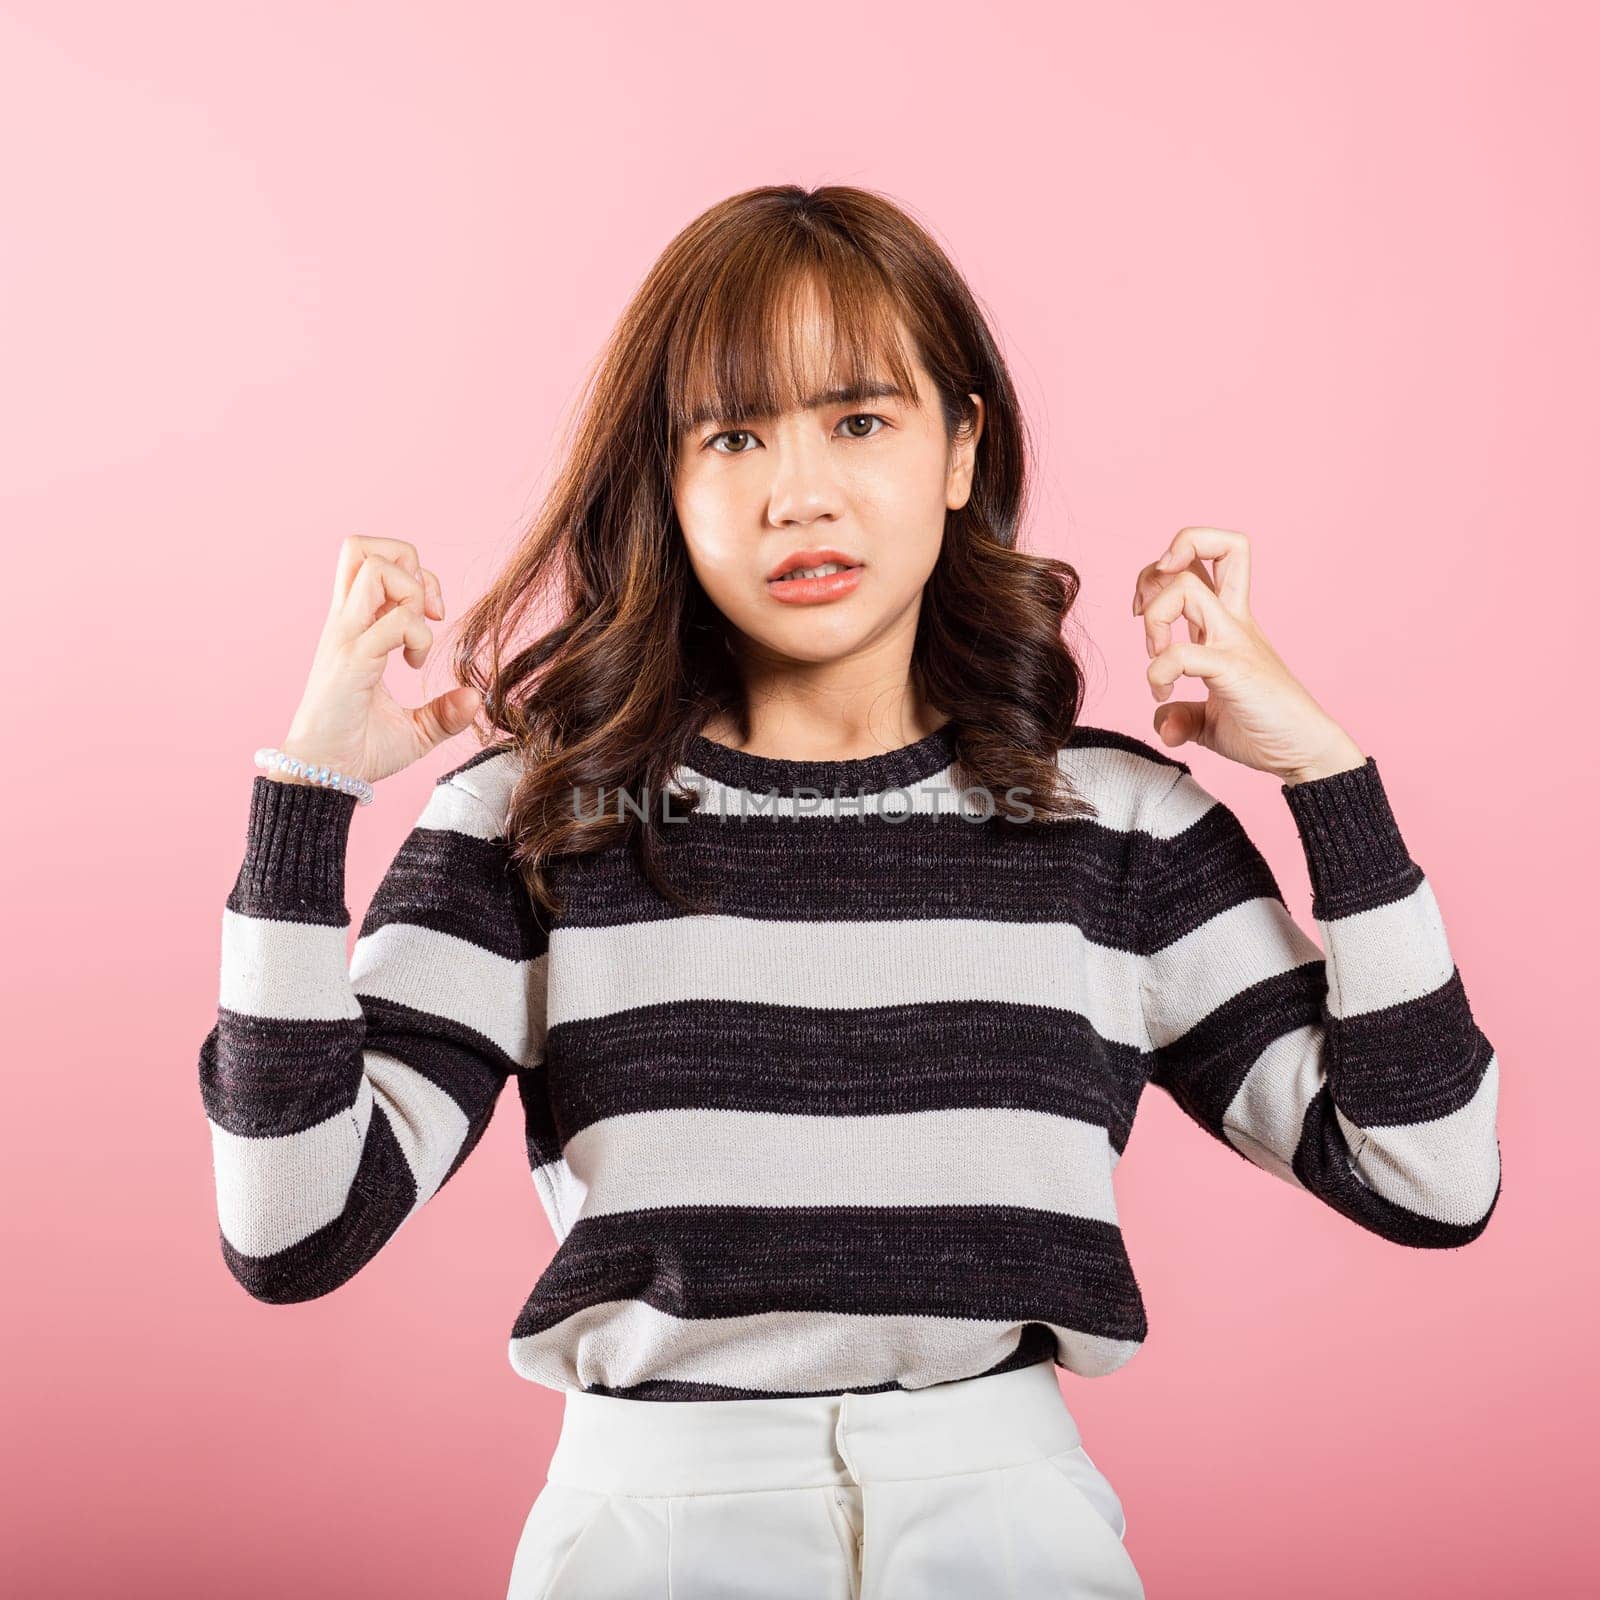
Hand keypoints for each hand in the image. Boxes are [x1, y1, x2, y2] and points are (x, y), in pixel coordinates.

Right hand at [272, 536, 484, 788]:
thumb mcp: (415, 730)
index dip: (413, 574)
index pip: (370, 560)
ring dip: (412, 593)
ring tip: (418, 634)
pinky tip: (413, 665)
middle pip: (361, 547)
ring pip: (373, 568)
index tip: (433, 616)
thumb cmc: (359, 750)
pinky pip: (394, 621)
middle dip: (408, 565)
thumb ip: (444, 713)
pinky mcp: (352, 660)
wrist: (324, 777)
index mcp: (354, 628)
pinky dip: (418, 635)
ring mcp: (345, 638)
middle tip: (426, 610)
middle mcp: (345, 624)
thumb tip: (475, 698)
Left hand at [1131, 526, 1367, 785]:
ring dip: (1154, 617)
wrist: (1305, 752)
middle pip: (1206, 546)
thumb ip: (1181, 716)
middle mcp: (1233, 621)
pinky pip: (1182, 654)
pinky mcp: (1235, 669)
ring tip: (1154, 655)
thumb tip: (1163, 726)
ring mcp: (1235, 641)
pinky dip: (1158, 672)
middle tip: (1140, 614)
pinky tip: (1161, 695)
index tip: (1142, 606)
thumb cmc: (1265, 730)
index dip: (1164, 567)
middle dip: (1155, 570)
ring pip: (1186, 587)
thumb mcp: (1210, 721)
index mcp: (1229, 621)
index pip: (1208, 557)